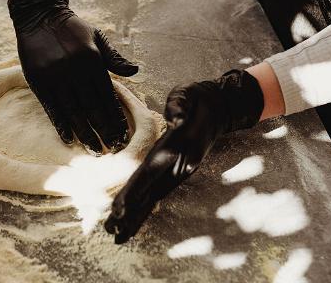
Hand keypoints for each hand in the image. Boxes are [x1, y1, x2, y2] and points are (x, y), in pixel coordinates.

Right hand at [8, 0, 137, 154]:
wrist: (39, 15)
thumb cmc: (72, 28)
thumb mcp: (97, 37)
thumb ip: (114, 57)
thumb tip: (135, 71)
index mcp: (92, 59)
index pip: (107, 95)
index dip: (115, 116)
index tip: (122, 133)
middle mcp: (75, 70)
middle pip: (92, 107)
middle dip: (104, 129)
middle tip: (113, 147)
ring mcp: (55, 77)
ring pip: (73, 111)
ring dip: (85, 133)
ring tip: (95, 149)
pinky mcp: (39, 81)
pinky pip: (52, 108)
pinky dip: (61, 125)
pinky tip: (69, 139)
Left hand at [104, 70, 263, 242]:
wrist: (220, 107)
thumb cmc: (197, 99)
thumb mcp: (187, 95)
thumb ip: (180, 107)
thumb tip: (176, 120)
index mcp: (174, 147)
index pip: (149, 172)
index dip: (134, 191)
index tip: (118, 210)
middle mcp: (177, 164)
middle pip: (149, 193)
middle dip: (130, 213)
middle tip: (110, 230)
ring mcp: (180, 171)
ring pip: (154, 197)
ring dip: (136, 216)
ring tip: (117, 235)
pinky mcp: (179, 172)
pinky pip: (159, 193)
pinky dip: (146, 208)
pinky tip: (134, 220)